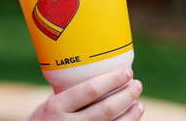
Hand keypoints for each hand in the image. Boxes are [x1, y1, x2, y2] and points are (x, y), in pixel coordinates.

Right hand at [25, 68, 143, 119]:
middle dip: (125, 95)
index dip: (111, 80)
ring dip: (130, 114)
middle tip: (136, 84)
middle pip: (106, 108)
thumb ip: (66, 96)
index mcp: (57, 106)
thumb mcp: (47, 106)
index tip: (125, 71)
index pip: (89, 90)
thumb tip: (89, 80)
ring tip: (139, 103)